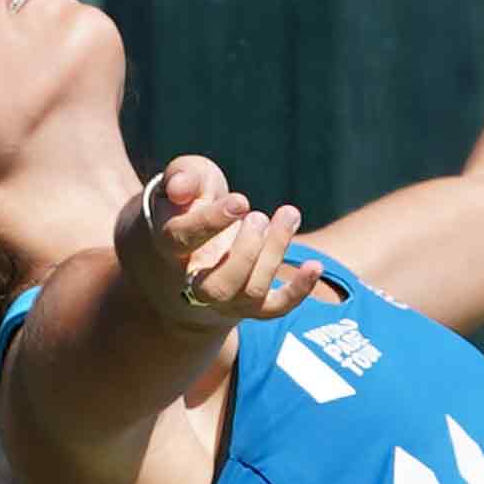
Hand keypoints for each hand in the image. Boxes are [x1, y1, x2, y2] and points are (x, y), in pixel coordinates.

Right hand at [116, 154, 320, 329]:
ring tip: (288, 214)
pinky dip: (299, 291)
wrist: (189, 247)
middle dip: (246, 252)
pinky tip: (314, 265)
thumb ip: (182, 175)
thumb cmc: (189, 204)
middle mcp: (192, 283)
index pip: (182, 241)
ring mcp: (223, 299)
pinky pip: (275, 308)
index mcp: (169, 248)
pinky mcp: (250, 305)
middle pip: (218, 286)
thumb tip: (181, 188)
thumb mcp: (182, 180)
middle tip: (258, 216)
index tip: (241, 201)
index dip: (211, 222)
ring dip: (274, 254)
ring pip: (250, 292)